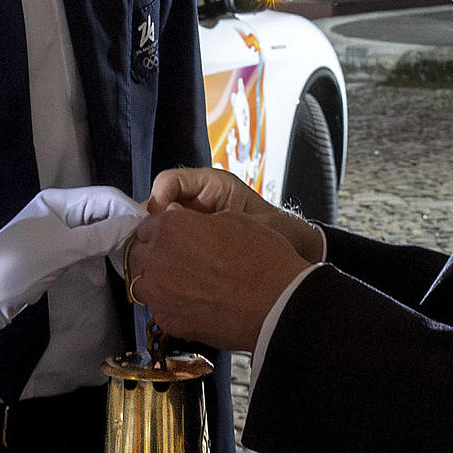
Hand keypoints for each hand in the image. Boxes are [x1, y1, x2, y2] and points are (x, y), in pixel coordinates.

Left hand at [0, 185, 145, 326]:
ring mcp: (58, 232)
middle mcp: (61, 211)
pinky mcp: (56, 252)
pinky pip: (85, 250)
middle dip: (124, 230)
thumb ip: (98, 237)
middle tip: (142, 252)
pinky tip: (101, 277)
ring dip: (112, 247)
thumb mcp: (61, 250)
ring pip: (96, 233)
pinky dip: (95, 261)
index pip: (105, 197)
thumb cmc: (19, 265)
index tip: (152, 231)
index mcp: (60, 201)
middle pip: (103, 214)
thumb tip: (134, 226)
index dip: (130, 211)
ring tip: (125, 266)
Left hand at [125, 205, 310, 350]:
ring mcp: (159, 292)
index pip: (146, 227)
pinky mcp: (168, 320)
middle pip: (138, 255)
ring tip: (185, 286)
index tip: (173, 240)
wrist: (277, 303)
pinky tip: (194, 306)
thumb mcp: (233, 220)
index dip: (161, 233)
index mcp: (170, 227)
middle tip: (178, 263)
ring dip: (158, 283)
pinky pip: (160, 310)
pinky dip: (172, 308)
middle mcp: (156, 258)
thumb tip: (192, 228)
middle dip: (153, 256)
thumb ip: (199, 223)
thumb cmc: (262, 258)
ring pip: (143, 284)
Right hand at [148, 168, 323, 263]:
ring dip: (161, 244)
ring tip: (168, 262)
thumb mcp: (252, 222)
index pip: (170, 182)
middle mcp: (198, 199)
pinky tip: (175, 271)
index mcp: (212, 185)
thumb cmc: (280, 231)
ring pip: (162, 228)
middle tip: (158, 248)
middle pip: (159, 205)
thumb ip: (215, 220)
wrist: (296, 248)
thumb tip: (171, 217)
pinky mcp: (195, 240)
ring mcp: (195, 219)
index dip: (158, 199)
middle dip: (155, 226)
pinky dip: (170, 257)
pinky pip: (173, 245)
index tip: (161, 224)